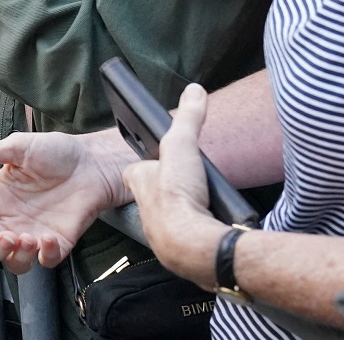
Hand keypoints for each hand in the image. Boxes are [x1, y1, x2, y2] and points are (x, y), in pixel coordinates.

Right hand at [0, 130, 136, 271]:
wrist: (92, 162)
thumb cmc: (56, 151)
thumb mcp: (19, 146)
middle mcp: (11, 219)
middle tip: (8, 237)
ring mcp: (34, 233)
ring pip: (14, 263)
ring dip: (17, 257)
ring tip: (29, 238)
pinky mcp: (58, 242)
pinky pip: (46, 261)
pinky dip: (45, 255)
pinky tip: (49, 238)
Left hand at [122, 83, 228, 288]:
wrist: (191, 244)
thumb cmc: (177, 194)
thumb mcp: (183, 145)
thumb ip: (188, 118)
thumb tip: (195, 90)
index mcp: (139, 181)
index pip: (137, 169)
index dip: (149, 164)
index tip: (164, 160)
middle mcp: (144, 209)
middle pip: (153, 195)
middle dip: (166, 191)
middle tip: (186, 185)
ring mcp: (159, 232)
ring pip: (167, 219)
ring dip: (181, 213)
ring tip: (198, 205)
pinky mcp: (177, 252)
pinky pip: (183, 238)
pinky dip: (194, 232)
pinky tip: (206, 228)